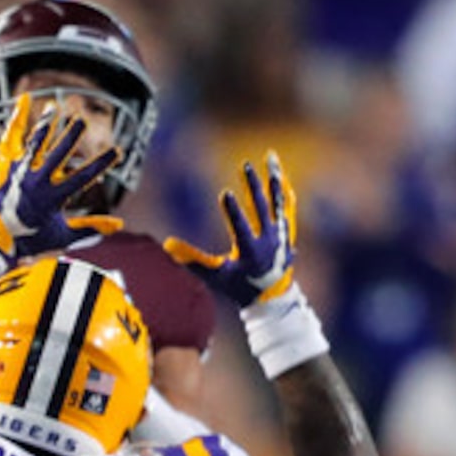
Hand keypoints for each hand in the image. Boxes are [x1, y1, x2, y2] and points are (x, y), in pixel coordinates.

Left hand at [0, 95, 122, 258]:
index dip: (101, 164)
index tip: (117, 150)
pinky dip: (18, 121)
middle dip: (71, 137)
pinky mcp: (7, 167)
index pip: (82, 178)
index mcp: (52, 199)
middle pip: (57, 155)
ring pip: (34, 144)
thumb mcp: (64, 236)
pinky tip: (24, 102)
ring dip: (45, 126)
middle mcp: (35, 183)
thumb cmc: (32, 240)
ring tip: (54, 108)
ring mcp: (19, 174)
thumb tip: (119, 223)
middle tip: (82, 120)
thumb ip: (91, 227)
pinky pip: (13, 141)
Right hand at [164, 154, 300, 308]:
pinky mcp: (288, 232)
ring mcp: (281, 235)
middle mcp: (269, 241)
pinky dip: (283, 191)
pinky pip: (287, 207)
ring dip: (274, 179)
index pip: (241, 228)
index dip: (233, 211)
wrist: (272, 298)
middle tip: (245, 166)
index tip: (226, 193)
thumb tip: (167, 244)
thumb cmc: (239, 286)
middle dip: (253, 185)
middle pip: (262, 208)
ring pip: (278, 202)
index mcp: (250, 253)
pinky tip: (279, 174)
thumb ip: (192, 259)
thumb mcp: (215, 276)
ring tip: (270, 158)